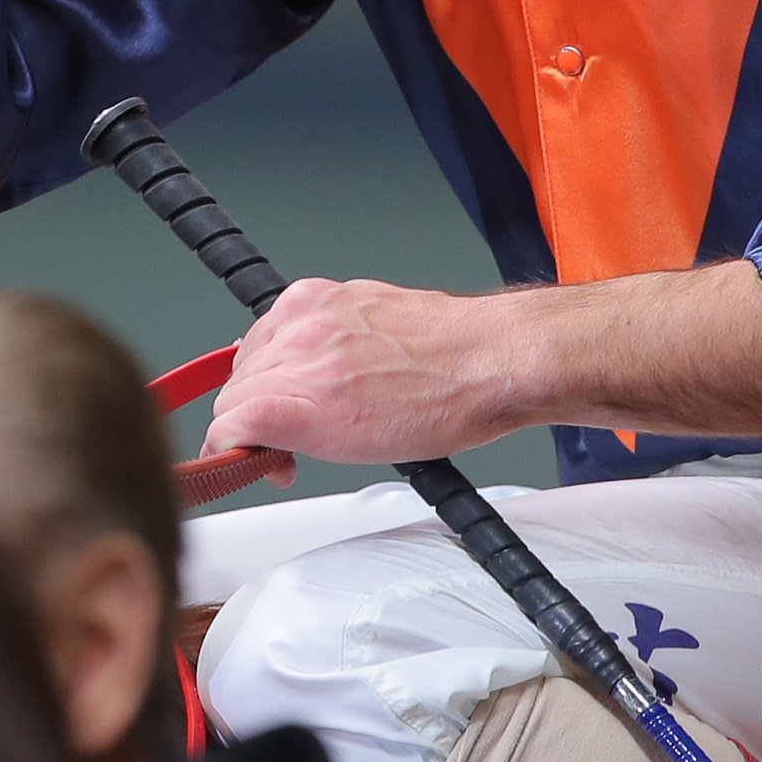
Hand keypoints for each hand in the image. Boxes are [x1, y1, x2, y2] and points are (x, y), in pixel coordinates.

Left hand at [197, 263, 761, 461]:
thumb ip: (360, 357)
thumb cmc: (486, 367)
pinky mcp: (300, 384)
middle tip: (301, 449)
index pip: (260, 346)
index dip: (257, 396)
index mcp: (328, 295)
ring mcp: (297, 343)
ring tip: (327, 450)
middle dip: (265, 415)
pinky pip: (241, 430)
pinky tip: (283, 466)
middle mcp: (302, 308)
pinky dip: (251, 456)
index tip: (248, 431)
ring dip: (267, 436)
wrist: (520, 360)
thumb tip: (351, 396)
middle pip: (241, 373)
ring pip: (241, 402)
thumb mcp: (409, 345)